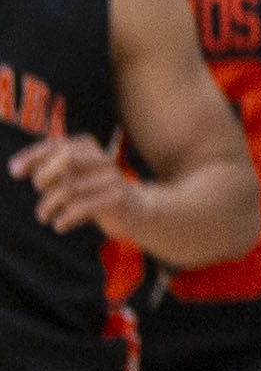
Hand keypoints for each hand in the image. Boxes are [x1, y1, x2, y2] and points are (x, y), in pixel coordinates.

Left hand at [10, 135, 139, 237]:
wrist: (136, 209)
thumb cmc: (94, 192)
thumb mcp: (73, 176)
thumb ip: (48, 169)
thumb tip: (15, 167)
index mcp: (89, 147)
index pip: (56, 144)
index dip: (32, 156)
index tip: (14, 171)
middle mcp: (102, 159)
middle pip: (67, 158)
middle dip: (45, 176)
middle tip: (40, 192)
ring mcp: (112, 178)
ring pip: (70, 188)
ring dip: (48, 206)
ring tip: (44, 216)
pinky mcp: (117, 199)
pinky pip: (82, 208)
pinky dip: (64, 219)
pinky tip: (60, 225)